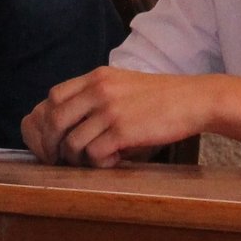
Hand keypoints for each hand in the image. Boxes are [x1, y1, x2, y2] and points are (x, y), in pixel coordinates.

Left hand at [22, 67, 215, 166]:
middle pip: (55, 120)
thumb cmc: (159, 97)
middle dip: (53, 145)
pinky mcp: (123, 131)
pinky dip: (100, 163)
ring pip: (72, 142)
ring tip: (98, 158)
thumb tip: (69, 123)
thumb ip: (96, 95)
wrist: (193, 100)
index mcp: (97, 77)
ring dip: (79, 158)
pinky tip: (116, 159)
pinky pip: (94, 155)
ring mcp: (110, 110)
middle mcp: (99, 90)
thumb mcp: (122, 84)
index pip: (54, 96)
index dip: (47, 120)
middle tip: (61, 159)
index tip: (53, 138)